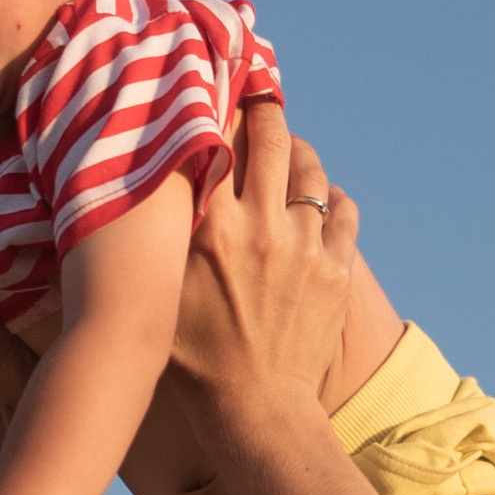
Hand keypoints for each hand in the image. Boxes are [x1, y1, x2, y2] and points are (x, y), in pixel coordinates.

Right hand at [166, 103, 355, 445]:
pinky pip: (344, 210)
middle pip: (272, 136)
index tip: (215, 84)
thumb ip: (162, 240)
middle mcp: (262, 226)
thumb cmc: (195, 359)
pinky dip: (333, 199)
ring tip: (289, 154)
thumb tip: (150, 189)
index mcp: (213, 229)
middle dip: (266, 109)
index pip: (217, 140)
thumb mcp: (162, 295)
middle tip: (259, 96)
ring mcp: (306, 245)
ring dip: (300, 154)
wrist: (257, 409)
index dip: (216, 105)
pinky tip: (321, 202)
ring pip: (311, 169)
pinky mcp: (338, 267)